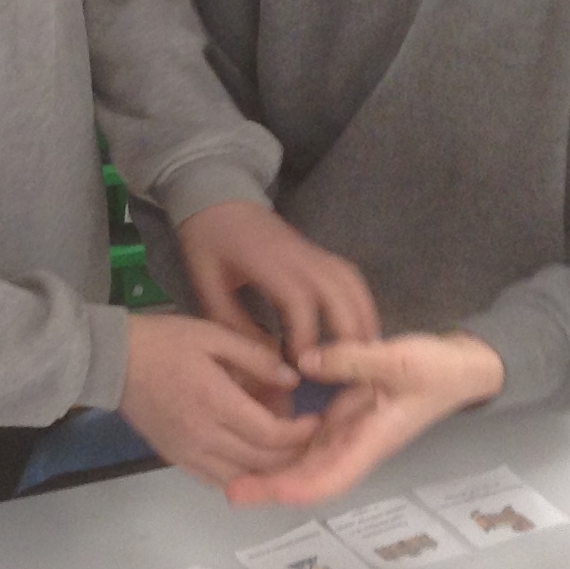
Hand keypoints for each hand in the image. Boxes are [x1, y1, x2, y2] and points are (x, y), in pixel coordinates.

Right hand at [118, 312, 320, 488]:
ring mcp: (188, 452)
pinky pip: (217, 481)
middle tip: (311, 440)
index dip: (301, 433)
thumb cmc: (164, 342)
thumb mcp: (212, 334)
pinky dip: (242, 478)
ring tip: (289, 455)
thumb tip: (292, 382)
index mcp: (215, 401)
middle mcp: (204, 435)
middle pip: (262, 461)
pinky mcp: (176, 459)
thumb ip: (255, 357)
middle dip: (294, 454)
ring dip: (271, 472)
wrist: (112, 361)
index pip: (270, 434)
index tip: (316, 421)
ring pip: (242, 478)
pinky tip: (255, 465)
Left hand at [178, 202, 378, 357]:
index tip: (301, 367)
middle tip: (343, 371)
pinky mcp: (319, 253)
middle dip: (346, 333)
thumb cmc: (208, 241)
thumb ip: (233, 321)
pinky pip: (349, 277)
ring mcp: (313, 252)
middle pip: (338, 293)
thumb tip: (265, 360)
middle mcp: (299, 256)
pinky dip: (361, 303)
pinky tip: (360, 329)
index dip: (306, 336)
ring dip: (362, 319)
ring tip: (362, 356)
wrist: (217, 197)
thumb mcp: (207, 283)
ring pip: (351, 284)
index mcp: (268, 263)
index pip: (299, 301)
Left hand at [225, 332, 504, 507]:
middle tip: (229, 489)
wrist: (459, 368)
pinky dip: (282, 446)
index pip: (329, 478)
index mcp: (370, 441)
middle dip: (271, 487)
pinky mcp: (342, 420)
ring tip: (231, 469)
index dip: (296, 488)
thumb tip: (304, 360)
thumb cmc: (436, 369)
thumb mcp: (398, 358)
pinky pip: (307, 442)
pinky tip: (255, 439)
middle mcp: (355, 446)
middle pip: (308, 478)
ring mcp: (347, 436)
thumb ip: (351, 359)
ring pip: (304, 463)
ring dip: (272, 470)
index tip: (262, 491)